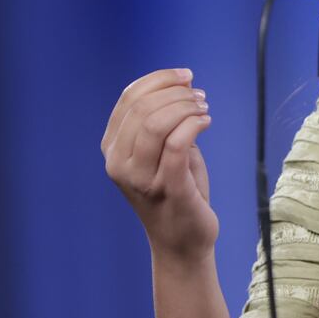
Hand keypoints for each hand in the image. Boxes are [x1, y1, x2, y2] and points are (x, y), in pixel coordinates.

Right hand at [102, 68, 218, 260]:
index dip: (159, 80)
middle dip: (175, 92)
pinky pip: (177, 144)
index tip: (185, 77)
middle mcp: (119, 163)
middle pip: (142, 107)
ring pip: (157, 123)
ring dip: (186, 107)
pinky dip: (193, 124)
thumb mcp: (161, 151)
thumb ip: (162, 120)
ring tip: (203, 109)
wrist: (182, 240)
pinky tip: (205, 122)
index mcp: (112, 149)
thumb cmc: (175, 190)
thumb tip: (179, 83)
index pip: (128, 99)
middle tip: (199, 96)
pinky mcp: (167, 188)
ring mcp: (140, 179)